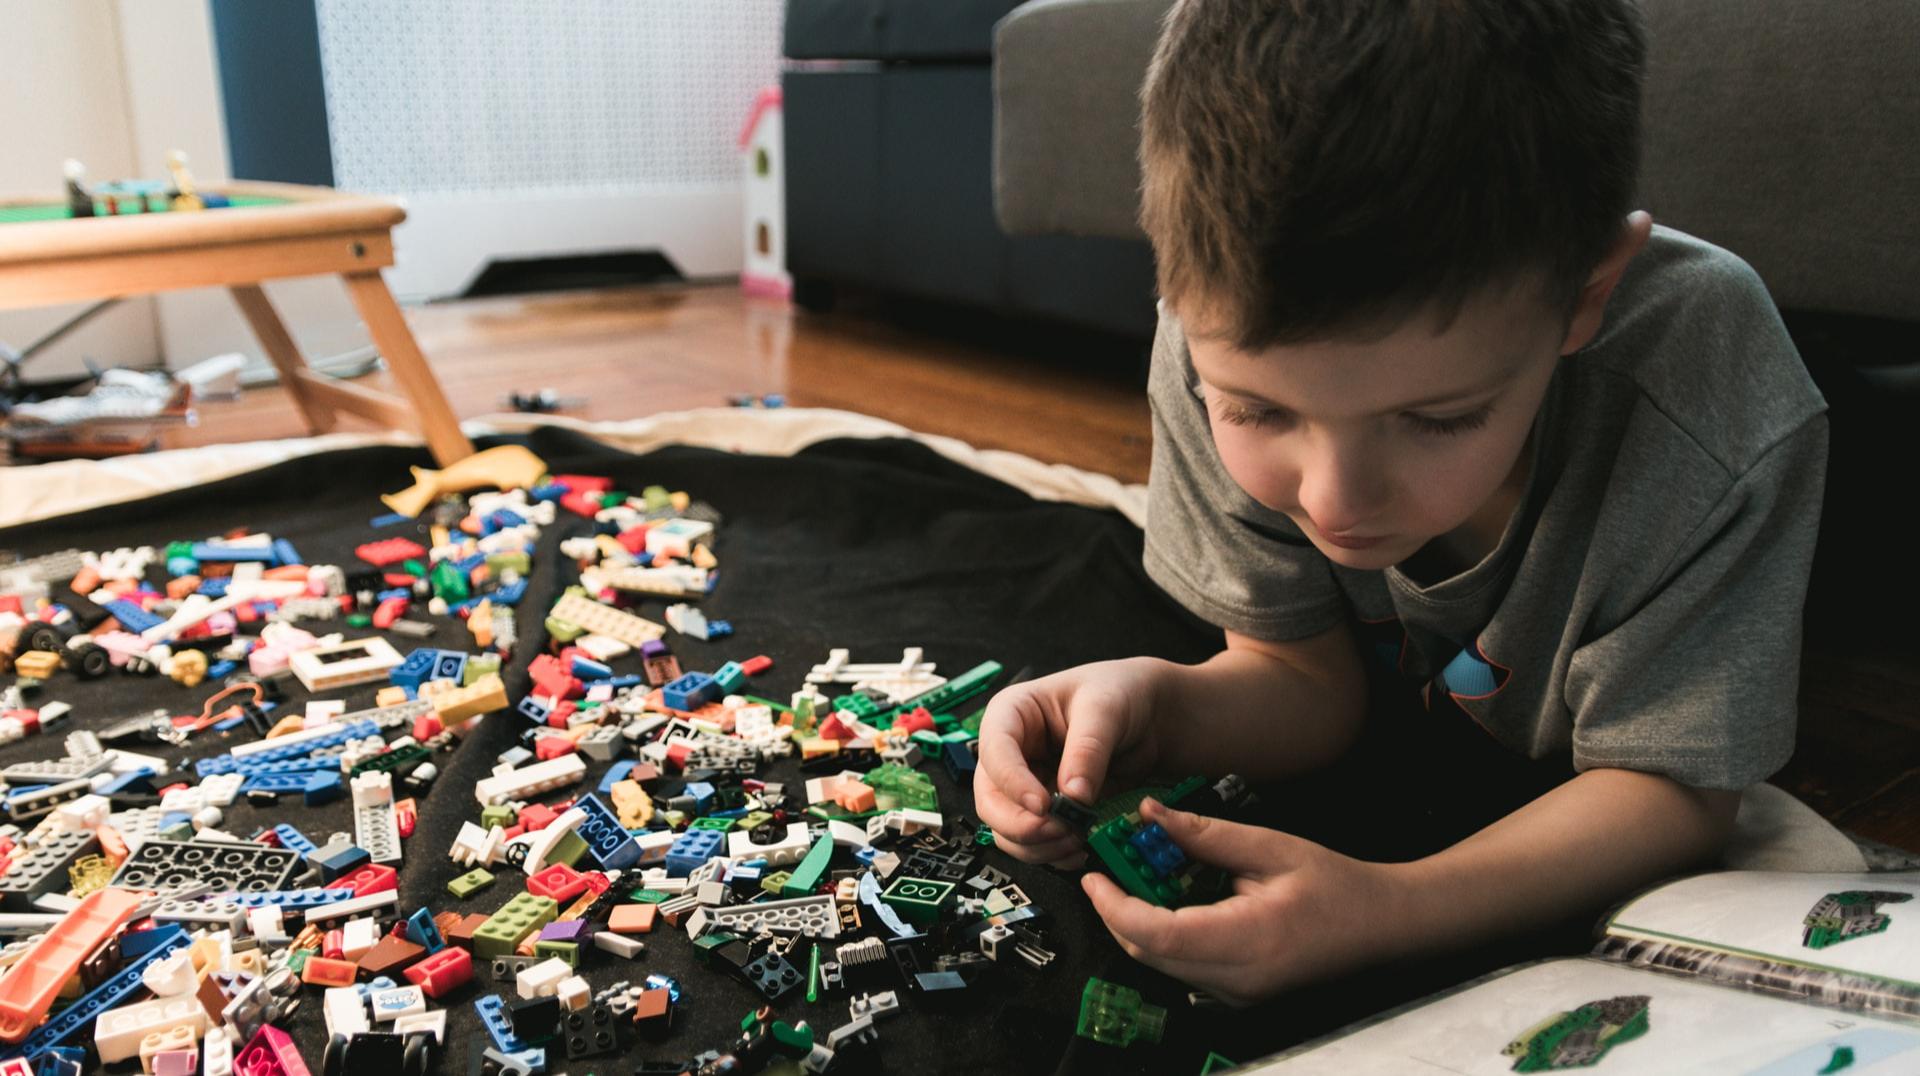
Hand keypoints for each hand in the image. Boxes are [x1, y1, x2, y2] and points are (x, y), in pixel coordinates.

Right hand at [974, 658, 1171, 866]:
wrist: (1147, 716)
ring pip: (1006, 830)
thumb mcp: (1105, 709)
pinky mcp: (1044, 810)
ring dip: (1038, 845)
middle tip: (1060, 831)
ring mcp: (1024, 785)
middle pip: (990, 800)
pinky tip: (1078, 849)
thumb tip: (1073, 795)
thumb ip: (1088, 749)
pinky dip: (1052, 854)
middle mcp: (1010, 753)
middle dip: (1021, 825)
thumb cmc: (1118, 693)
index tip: (1042, 805)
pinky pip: (1033, 843)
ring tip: (1077, 839)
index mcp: (1011, 714)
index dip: (1012, 782)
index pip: (994, 752)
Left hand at [1082, 798, 1406, 1005]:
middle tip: (1107, 871)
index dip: (1115, 907)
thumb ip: (1205, 834)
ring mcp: (1238, 992)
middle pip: (1149, 954)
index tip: (1094, 877)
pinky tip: (1170, 901)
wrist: (1381, 925)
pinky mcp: (1238, 993)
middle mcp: (1238, 978)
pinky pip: (1183, 967)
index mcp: (1248, 940)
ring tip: (1137, 878)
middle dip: (1117, 913)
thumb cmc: (1336, 885)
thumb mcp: (1270, 846)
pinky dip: (1164, 936)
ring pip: (1162, 964)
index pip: (1157, 935)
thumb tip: (1149, 815)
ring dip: (1138, 923)